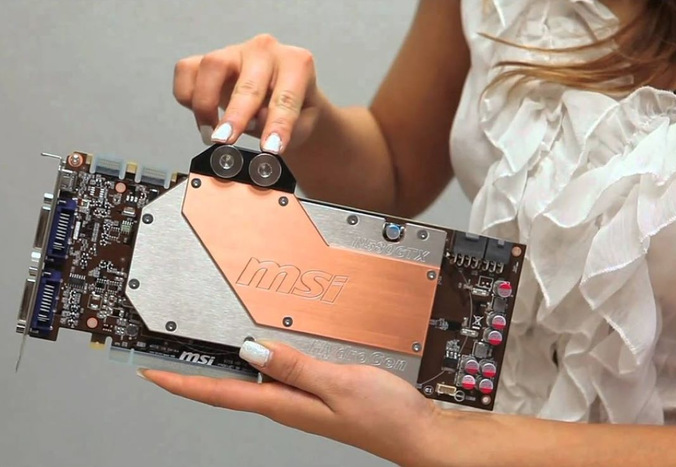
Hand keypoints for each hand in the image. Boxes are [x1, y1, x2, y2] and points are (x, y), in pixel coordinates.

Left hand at [139, 340, 440, 465]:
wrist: (417, 432)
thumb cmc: (385, 415)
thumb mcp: (339, 383)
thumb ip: (296, 366)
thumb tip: (253, 351)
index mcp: (286, 405)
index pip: (221, 395)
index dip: (183, 383)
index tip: (152, 373)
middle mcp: (288, 405)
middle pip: (229, 389)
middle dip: (194, 373)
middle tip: (164, 358)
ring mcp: (302, 401)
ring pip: (251, 382)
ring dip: (223, 368)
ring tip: (199, 351)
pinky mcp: (317, 394)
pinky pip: (277, 376)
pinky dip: (259, 362)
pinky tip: (260, 352)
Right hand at [173, 34, 325, 153]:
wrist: (282, 97)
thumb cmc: (296, 109)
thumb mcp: (304, 123)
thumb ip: (290, 126)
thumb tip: (259, 122)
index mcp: (296, 63)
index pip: (287, 97)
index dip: (277, 125)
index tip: (269, 148)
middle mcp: (265, 50)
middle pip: (247, 81)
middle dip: (235, 115)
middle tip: (226, 140)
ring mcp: (234, 50)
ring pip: (212, 65)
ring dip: (206, 103)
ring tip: (211, 134)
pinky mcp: (207, 58)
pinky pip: (187, 70)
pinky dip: (187, 95)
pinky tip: (201, 116)